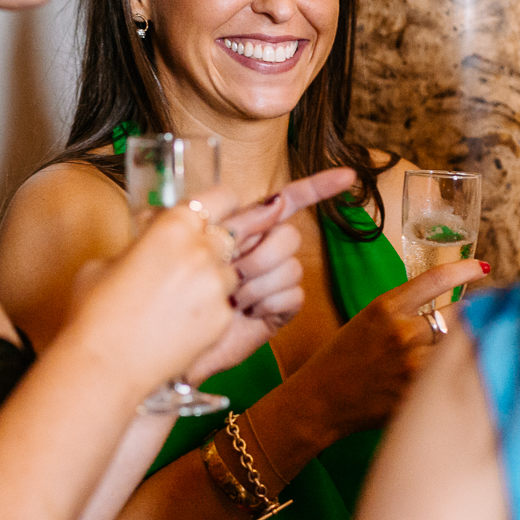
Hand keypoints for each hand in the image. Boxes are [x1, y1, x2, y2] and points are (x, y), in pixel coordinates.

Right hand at [63, 188, 240, 393]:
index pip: (219, 197)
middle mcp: (201, 251)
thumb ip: (138, 245)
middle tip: (192, 259)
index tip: (213, 212)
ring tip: (180, 299)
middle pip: (228, 234)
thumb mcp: (106, 262)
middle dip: (214, 243)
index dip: (219, 204)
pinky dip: (210, 310)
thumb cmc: (95, 314)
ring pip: (230, 271)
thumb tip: (147, 241)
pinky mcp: (222, 319)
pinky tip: (181, 323)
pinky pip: (225, 304)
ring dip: (213, 278)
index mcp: (172, 228)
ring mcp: (216, 287)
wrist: (104, 367)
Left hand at [185, 168, 355, 385]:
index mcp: (246, 229)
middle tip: (230, 273)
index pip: (288, 200)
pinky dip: (267, 303)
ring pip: (291, 265)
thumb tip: (257, 202)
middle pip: (288, 234)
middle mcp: (265, 251)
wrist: (174, 342)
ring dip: (257, 284)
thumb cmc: (172, 294)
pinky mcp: (281, 309)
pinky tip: (248, 311)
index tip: (348, 177)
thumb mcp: (180, 245)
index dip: (318, 186)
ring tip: (232, 299)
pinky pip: (293, 294)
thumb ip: (213, 218)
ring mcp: (275, 281)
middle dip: (259, 254)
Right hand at [288, 257, 489, 438]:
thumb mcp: (369, 321)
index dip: (464, 270)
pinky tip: (430, 385)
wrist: (319, 400)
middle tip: (452, 334)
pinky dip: (443, 379)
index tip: (482, 267)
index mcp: (386, 307)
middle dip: (458, 325)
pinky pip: (444, 378)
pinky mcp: (416, 392)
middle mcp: (402, 331)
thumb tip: (449, 311)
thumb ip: (405, 312)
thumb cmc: (342, 358)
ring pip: (453, 350)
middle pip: (455, 318)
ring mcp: (411, 364)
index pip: (436, 279)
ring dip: (452, 354)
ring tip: (433, 363)